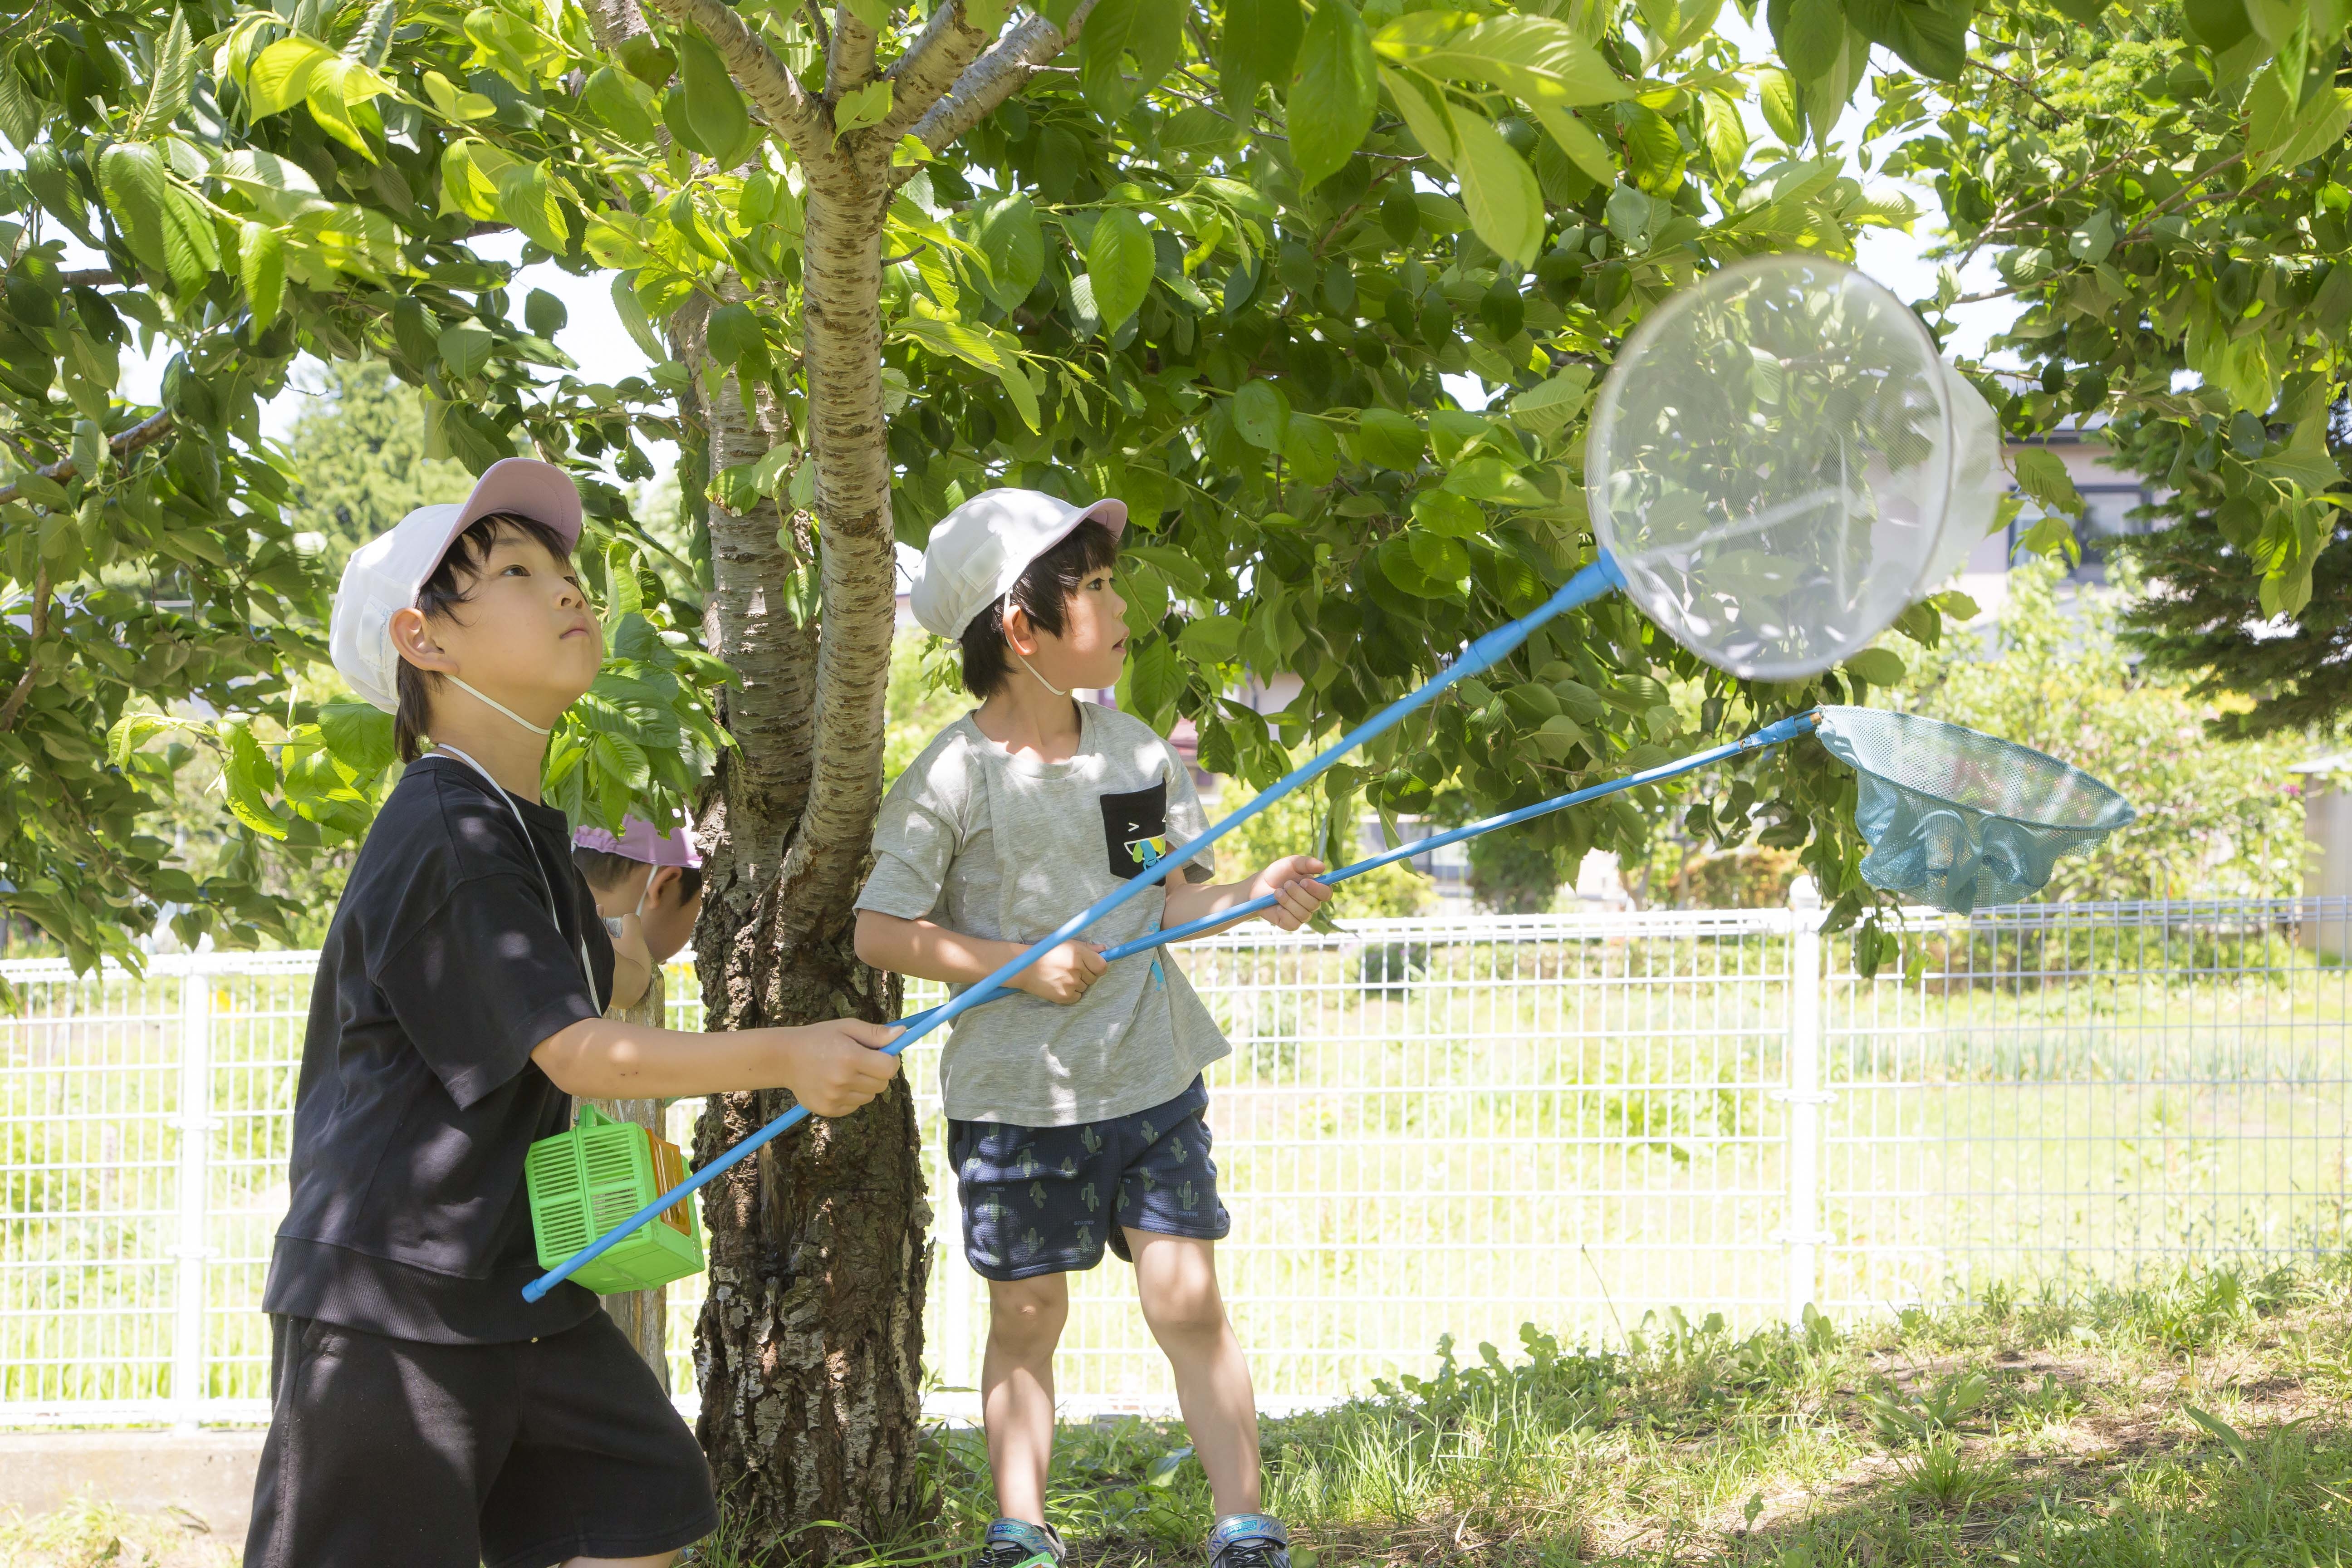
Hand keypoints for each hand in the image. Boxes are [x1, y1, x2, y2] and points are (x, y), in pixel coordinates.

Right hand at [778, 1018, 901, 1116]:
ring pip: (869, 1097)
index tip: (885, 1056)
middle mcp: (842, 1080)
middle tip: (863, 1062)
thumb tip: (902, 1034)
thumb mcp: (846, 1027)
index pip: (888, 1068)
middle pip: (882, 1084)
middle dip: (878, 1073)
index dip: (891, 1061)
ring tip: (846, 1072)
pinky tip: (836, 1083)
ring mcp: (834, 1097)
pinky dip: (851, 1096)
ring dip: (865, 1086)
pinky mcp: (828, 1110)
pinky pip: (854, 1106)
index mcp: (850, 1057)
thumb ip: (876, 1033)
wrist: (785, 1058)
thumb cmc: (819, 1038)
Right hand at [1012, 939, 1107, 1003]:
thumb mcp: (1067, 944)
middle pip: (1094, 978)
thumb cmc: (1047, 953)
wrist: (1025, 968)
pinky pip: (1077, 996)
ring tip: (1062, 976)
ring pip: (1085, 987)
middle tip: (1071, 970)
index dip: (1098, 967)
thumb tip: (1103, 949)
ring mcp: (1071, 984)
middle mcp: (1076, 969)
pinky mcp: (1064, 996)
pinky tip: (1060, 984)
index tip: (1092, 967)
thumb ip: (1087, 947)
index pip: (1102, 966)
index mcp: (1078, 954)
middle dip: (1086, 975)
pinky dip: (1071, 993)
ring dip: (1077, 984)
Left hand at [1252, 856, 1333, 931]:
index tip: (1305, 881)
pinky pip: (1293, 923)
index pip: (1326, 893)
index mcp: (1315, 889)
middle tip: (1286, 884)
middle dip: (1298, 893)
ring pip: (1303, 914)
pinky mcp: (1291, 924)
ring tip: (1277, 892)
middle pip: (1314, 904)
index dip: (1318, 889)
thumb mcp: (1291, 863)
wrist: (1259, 886)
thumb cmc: (1278, 874)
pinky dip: (1283, 913)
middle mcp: (1311, 904)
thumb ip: (1306, 863)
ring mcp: (1302, 915)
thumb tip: (1322, 866)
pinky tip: (1276, 906)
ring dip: (1288, 901)